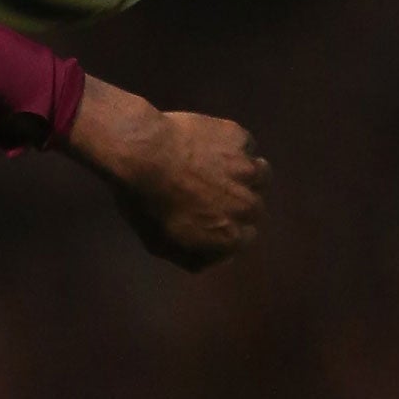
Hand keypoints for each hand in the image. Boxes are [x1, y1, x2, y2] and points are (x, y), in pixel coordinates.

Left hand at [65, 75, 269, 270]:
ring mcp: (248, 171)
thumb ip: (194, 257)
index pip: (245, 237)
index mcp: (232, 237)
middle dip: (236, 202)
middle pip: (254, 207)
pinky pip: (243, 145)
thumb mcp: (159, 244)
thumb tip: (216, 259)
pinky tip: (205, 144)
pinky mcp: (241, 140)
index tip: (208, 217)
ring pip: (258, 174)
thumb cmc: (143, 202)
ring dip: (242, 174)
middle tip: (208, 191)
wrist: (139, 153)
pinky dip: (230, 146)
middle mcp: (249, 207)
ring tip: (213, 167)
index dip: (226, 227)